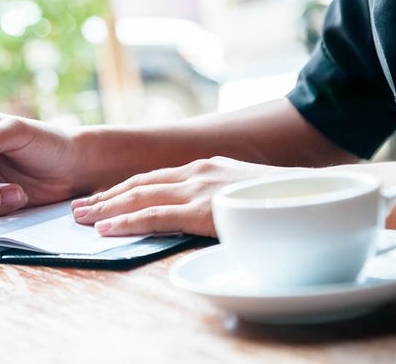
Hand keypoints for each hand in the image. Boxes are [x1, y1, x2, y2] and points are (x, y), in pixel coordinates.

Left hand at [70, 156, 305, 236]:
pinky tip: (106, 228)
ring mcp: (200, 187)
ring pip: (140, 196)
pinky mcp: (204, 208)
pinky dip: (127, 221)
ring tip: (80, 218)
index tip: (101, 198)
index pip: (155, 177)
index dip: (124, 188)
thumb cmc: (286, 198)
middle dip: (105, 196)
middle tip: (77, 208)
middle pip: (140, 183)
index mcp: (206, 167)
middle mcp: (198, 171)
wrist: (318, 194)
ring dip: (106, 208)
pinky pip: (156, 214)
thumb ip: (222, 198)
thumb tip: (212, 212)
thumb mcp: (245, 193)